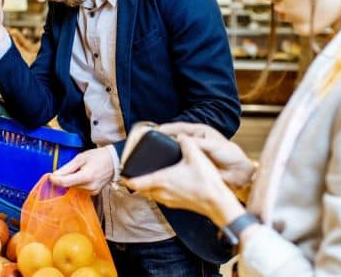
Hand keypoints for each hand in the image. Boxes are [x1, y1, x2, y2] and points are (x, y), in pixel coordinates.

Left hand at [49, 147, 114, 194]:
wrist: (114, 161)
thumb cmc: (98, 156)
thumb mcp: (81, 158)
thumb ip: (67, 168)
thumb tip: (55, 174)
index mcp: (86, 176)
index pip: (65, 183)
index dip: (55, 180)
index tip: (50, 176)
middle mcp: (90, 187)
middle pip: (69, 185)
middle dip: (66, 178)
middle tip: (71, 168)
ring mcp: (93, 191)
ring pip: (74, 188)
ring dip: (73, 180)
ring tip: (81, 170)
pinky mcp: (94, 193)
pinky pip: (81, 189)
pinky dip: (79, 183)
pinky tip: (85, 176)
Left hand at [123, 136, 244, 226]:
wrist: (218, 203)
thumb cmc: (206, 182)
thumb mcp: (195, 156)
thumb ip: (186, 142)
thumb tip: (181, 136)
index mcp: (162, 180)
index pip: (136, 183)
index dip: (126, 178)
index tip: (123, 173)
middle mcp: (162, 192)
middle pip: (141, 190)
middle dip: (136, 182)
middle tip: (134, 173)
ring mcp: (169, 200)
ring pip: (151, 195)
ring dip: (147, 188)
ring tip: (148, 177)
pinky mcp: (177, 204)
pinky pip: (161, 198)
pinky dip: (158, 191)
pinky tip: (166, 184)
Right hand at [158, 123, 254, 189]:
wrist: (239, 173)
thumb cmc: (231, 155)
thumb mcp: (213, 145)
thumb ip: (197, 143)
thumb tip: (179, 139)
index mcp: (198, 132)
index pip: (177, 127)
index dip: (165, 128)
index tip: (153, 131)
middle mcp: (193, 141)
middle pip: (173, 139)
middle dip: (162, 141)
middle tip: (149, 143)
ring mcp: (192, 154)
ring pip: (174, 152)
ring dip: (165, 153)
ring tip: (152, 156)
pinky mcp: (192, 165)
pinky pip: (178, 164)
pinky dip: (171, 165)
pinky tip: (164, 168)